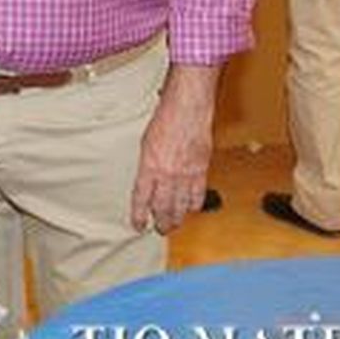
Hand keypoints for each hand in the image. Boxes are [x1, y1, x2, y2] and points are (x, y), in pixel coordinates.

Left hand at [130, 66, 216, 233]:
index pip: (141, 200)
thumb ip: (147, 166)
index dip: (139, 216)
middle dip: (161, 222)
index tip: (138, 225)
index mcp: (149, 167)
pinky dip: (193, 205)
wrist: (188, 110)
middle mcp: (167, 174)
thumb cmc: (165, 120)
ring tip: (173, 223)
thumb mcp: (146, 143)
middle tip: (159, 229)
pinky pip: (198, 196)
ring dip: (177, 218)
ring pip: (181, 207)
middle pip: (163, 208)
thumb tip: (147, 182)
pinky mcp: (201, 172)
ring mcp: (186, 175)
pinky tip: (190, 208)